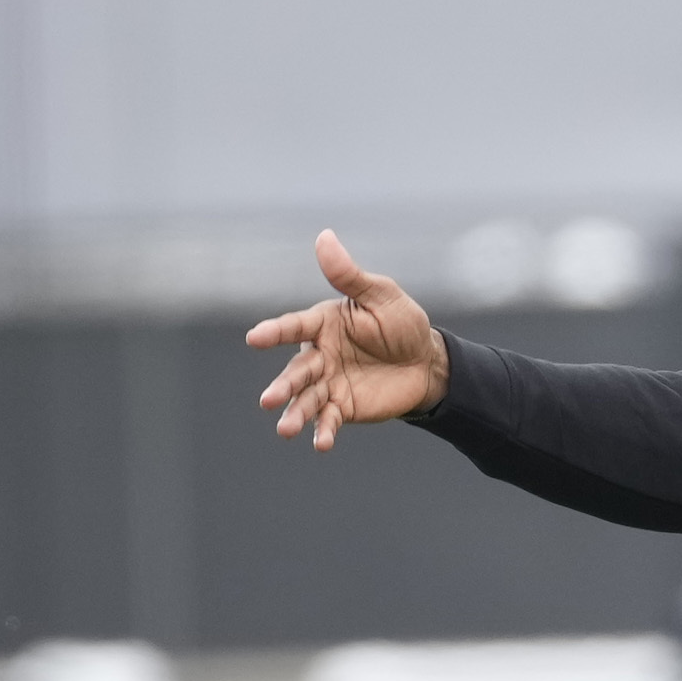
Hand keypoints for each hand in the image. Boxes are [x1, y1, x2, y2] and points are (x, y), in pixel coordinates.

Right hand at [246, 230, 446, 450]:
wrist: (427, 362)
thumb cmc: (401, 323)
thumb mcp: (381, 295)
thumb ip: (350, 275)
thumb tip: (324, 236)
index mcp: (323, 324)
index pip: (294, 327)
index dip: (275, 332)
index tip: (254, 339)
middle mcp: (319, 354)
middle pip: (296, 371)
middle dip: (282, 386)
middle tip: (268, 400)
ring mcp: (329, 382)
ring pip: (306, 399)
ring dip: (295, 413)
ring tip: (286, 429)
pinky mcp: (343, 406)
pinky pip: (329, 419)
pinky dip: (323, 430)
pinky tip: (320, 443)